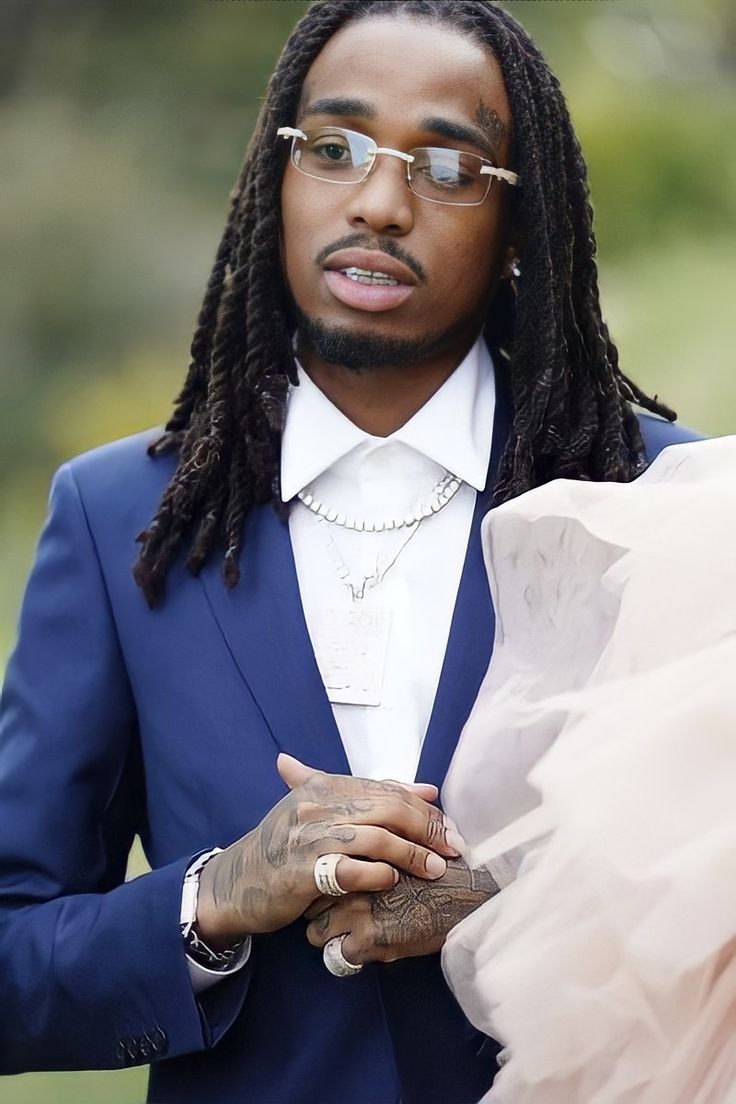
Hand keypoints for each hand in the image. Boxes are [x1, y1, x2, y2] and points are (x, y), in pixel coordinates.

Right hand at [196, 754, 461, 945]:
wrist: (238, 882)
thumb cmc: (288, 848)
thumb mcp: (323, 813)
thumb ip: (373, 798)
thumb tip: (427, 788)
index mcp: (323, 785)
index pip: (387, 789)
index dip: (424, 808)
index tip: (450, 828)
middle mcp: (317, 805)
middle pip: (388, 809)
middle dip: (428, 829)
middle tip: (454, 849)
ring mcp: (309, 837)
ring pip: (376, 838)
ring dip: (413, 854)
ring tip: (436, 869)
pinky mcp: (302, 872)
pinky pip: (350, 870)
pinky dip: (377, 875)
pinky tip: (393, 882)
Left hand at [304, 858, 498, 964]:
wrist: (472, 893)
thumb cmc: (444, 866)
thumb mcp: (409, 842)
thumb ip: (383, 841)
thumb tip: (364, 836)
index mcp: (358, 852)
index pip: (316, 867)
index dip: (323, 880)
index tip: (332, 886)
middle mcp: (351, 878)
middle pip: (311, 899)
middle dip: (320, 908)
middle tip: (338, 912)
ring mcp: (356, 909)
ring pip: (316, 931)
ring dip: (329, 935)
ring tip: (349, 934)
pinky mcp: (368, 939)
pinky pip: (336, 956)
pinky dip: (348, 957)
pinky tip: (365, 949)